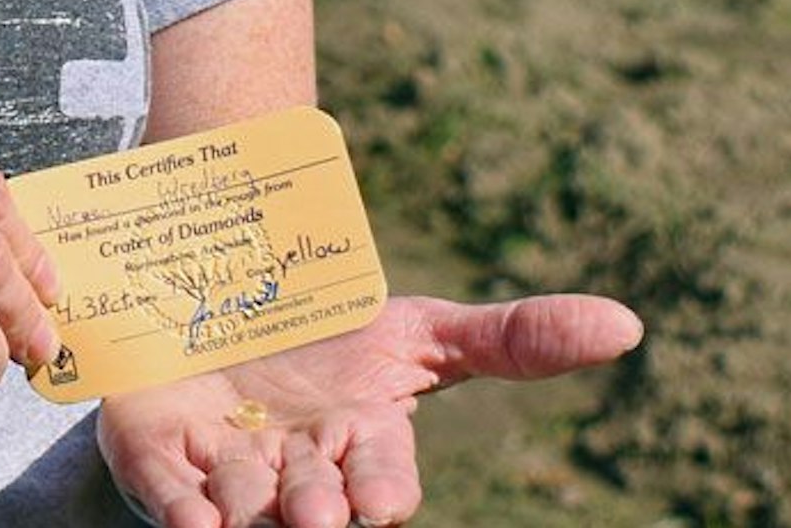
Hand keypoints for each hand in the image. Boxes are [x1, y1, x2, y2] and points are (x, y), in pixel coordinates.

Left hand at [95, 292, 642, 527]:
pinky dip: (178, 508)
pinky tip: (190, 518)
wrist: (229, 286)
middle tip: (315, 511)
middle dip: (315, 510)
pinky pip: (167, 497)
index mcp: (361, 447)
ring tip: (244, 499)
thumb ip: (513, 337)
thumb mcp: (419, 327)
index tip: (376, 499)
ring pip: (241, 503)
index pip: (381, 481)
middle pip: (312, 505)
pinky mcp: (160, 460)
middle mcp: (296, 474)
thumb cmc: (334, 327)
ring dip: (244, 502)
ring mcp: (225, 471)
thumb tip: (630, 324)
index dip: (378, 490)